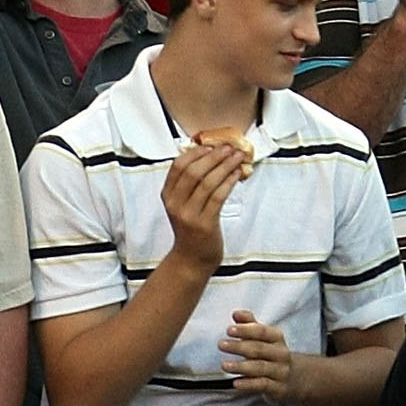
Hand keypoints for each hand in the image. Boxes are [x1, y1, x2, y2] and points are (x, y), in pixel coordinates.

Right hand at [161, 134, 247, 276]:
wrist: (192, 259)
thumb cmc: (191, 228)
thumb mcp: (183, 205)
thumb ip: (189, 184)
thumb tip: (211, 156)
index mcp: (168, 195)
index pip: (178, 166)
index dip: (195, 153)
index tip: (210, 146)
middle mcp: (175, 204)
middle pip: (194, 171)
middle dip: (214, 157)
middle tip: (229, 148)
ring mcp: (189, 214)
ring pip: (208, 182)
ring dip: (225, 166)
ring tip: (238, 157)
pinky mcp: (204, 223)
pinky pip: (218, 196)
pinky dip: (229, 182)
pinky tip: (237, 174)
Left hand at [220, 313, 316, 405]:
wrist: (295, 378)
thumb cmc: (272, 354)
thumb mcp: (264, 338)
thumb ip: (250, 324)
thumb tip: (236, 314)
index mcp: (276, 338)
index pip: (262, 331)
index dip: (246, 330)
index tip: (229, 330)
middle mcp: (280, 354)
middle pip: (259, 349)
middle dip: (239, 346)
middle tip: (221, 344)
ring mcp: (280, 371)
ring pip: (260, 367)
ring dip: (241, 366)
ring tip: (224, 365)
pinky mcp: (277, 388)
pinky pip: (262, 385)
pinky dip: (249, 384)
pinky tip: (236, 383)